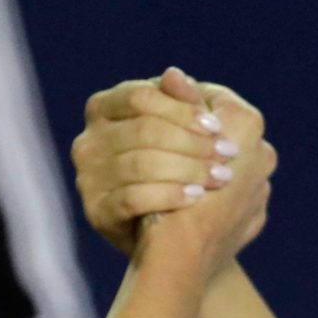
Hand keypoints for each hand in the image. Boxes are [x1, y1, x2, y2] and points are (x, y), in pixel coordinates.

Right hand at [74, 67, 265, 250]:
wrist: (173, 244)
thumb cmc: (182, 172)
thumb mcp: (186, 133)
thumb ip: (182, 103)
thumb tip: (174, 74)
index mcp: (106, 108)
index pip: (141, 97)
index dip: (182, 110)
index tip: (218, 127)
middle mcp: (89, 139)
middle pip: (143, 130)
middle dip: (191, 142)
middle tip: (229, 156)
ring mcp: (88, 176)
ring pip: (139, 163)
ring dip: (187, 168)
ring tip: (221, 178)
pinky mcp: (95, 210)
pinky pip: (131, 198)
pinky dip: (168, 195)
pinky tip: (196, 198)